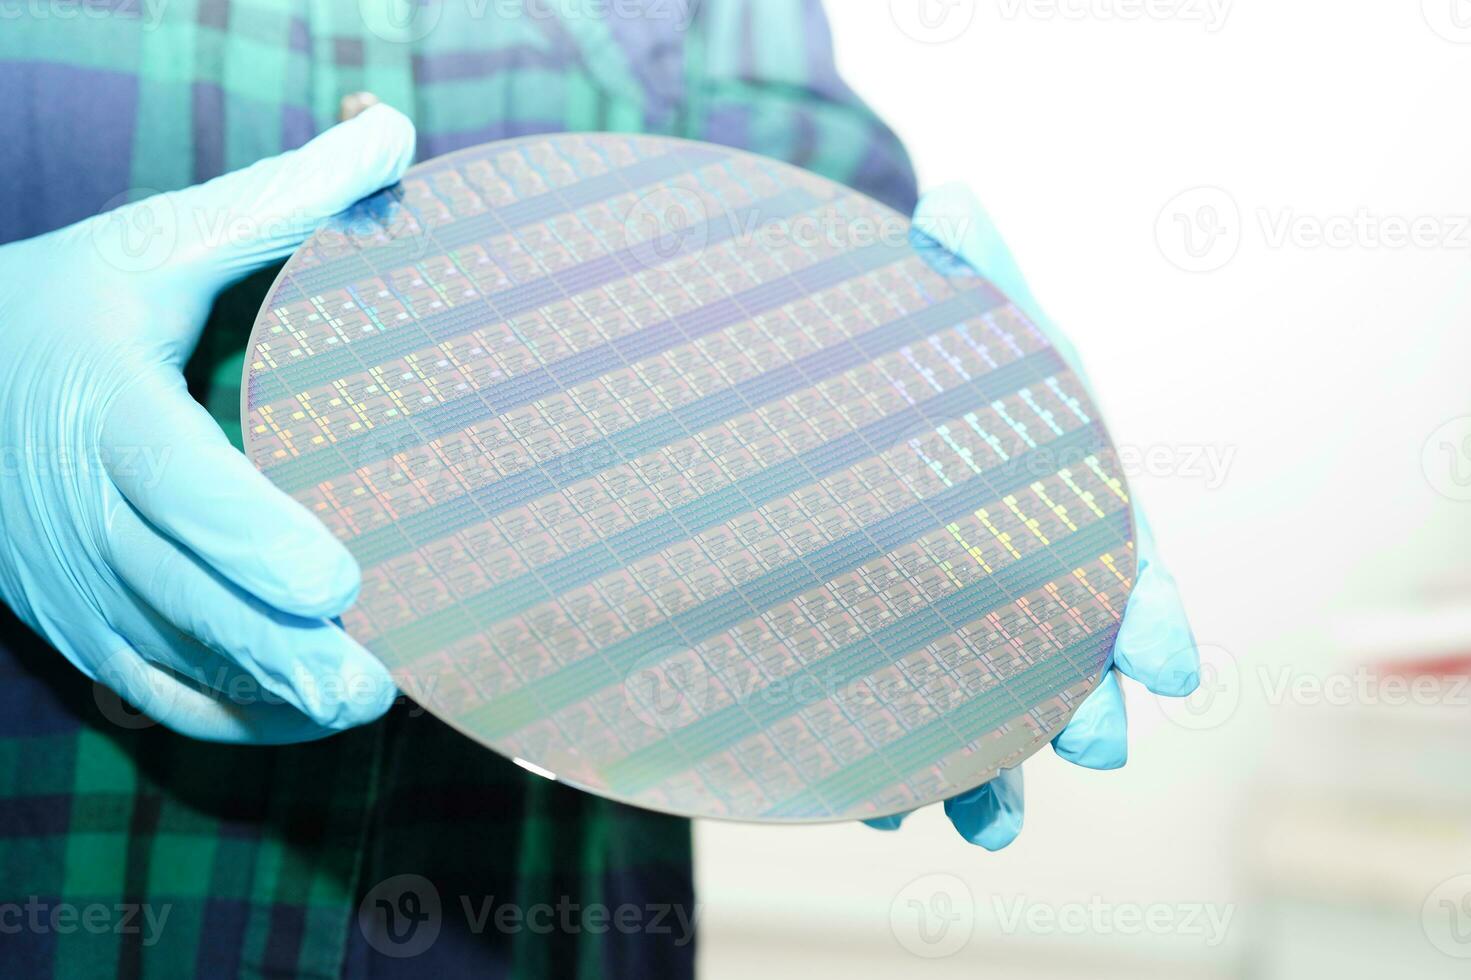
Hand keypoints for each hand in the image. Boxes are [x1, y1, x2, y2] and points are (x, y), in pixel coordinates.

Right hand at [0, 105, 416, 742]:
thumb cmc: (61, 306)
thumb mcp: (154, 241)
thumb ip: (280, 200)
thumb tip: (394, 127)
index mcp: (100, 402)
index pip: (168, 477)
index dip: (246, 533)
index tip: (336, 577)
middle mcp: (76, 506)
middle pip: (176, 591)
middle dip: (272, 648)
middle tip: (370, 685)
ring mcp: (71, 582)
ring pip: (165, 657)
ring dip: (260, 694)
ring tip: (358, 708)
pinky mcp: (78, 627)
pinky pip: (148, 692)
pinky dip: (223, 716)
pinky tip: (297, 721)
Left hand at [865, 185, 1200, 846]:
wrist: (835, 391)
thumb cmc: (916, 351)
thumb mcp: (943, 304)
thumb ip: (955, 268)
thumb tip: (949, 205)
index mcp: (1061, 499)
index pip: (1119, 560)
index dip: (1145, 610)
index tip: (1165, 665)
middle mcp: (1020, 572)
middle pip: (1067, 654)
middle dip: (1086, 704)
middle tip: (1096, 746)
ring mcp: (954, 622)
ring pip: (987, 709)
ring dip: (994, 769)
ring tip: (984, 827)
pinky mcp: (883, 654)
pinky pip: (896, 721)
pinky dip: (891, 764)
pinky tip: (873, 799)